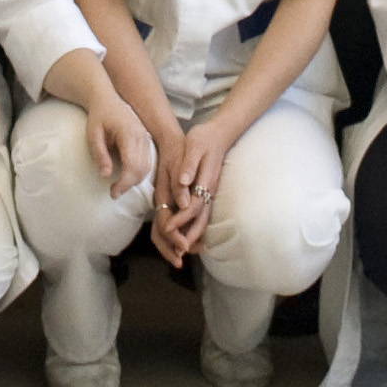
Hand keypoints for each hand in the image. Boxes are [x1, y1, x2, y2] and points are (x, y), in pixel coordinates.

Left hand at [83, 85, 155, 198]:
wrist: (106, 99)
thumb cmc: (98, 117)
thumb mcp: (93, 135)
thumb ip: (99, 154)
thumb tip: (106, 175)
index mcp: (128, 133)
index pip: (132, 165)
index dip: (124, 183)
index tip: (112, 193)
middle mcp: (141, 135)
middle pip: (142, 168)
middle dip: (129, 185)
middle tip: (114, 192)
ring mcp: (146, 137)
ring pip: (147, 167)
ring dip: (135, 180)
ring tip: (119, 186)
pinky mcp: (146, 139)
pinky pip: (148, 161)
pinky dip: (139, 173)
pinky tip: (127, 176)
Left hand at [153, 117, 231, 264]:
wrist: (219, 133)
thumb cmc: (203, 139)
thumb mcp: (194, 146)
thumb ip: (188, 165)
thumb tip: (183, 182)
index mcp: (204, 182)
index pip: (191, 207)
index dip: (179, 220)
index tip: (167, 228)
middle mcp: (208, 192)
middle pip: (200, 221)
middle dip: (188, 238)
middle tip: (176, 253)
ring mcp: (209, 194)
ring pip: (202, 222)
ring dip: (192, 238)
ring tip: (179, 252)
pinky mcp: (206, 193)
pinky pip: (201, 216)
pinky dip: (194, 229)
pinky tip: (186, 236)